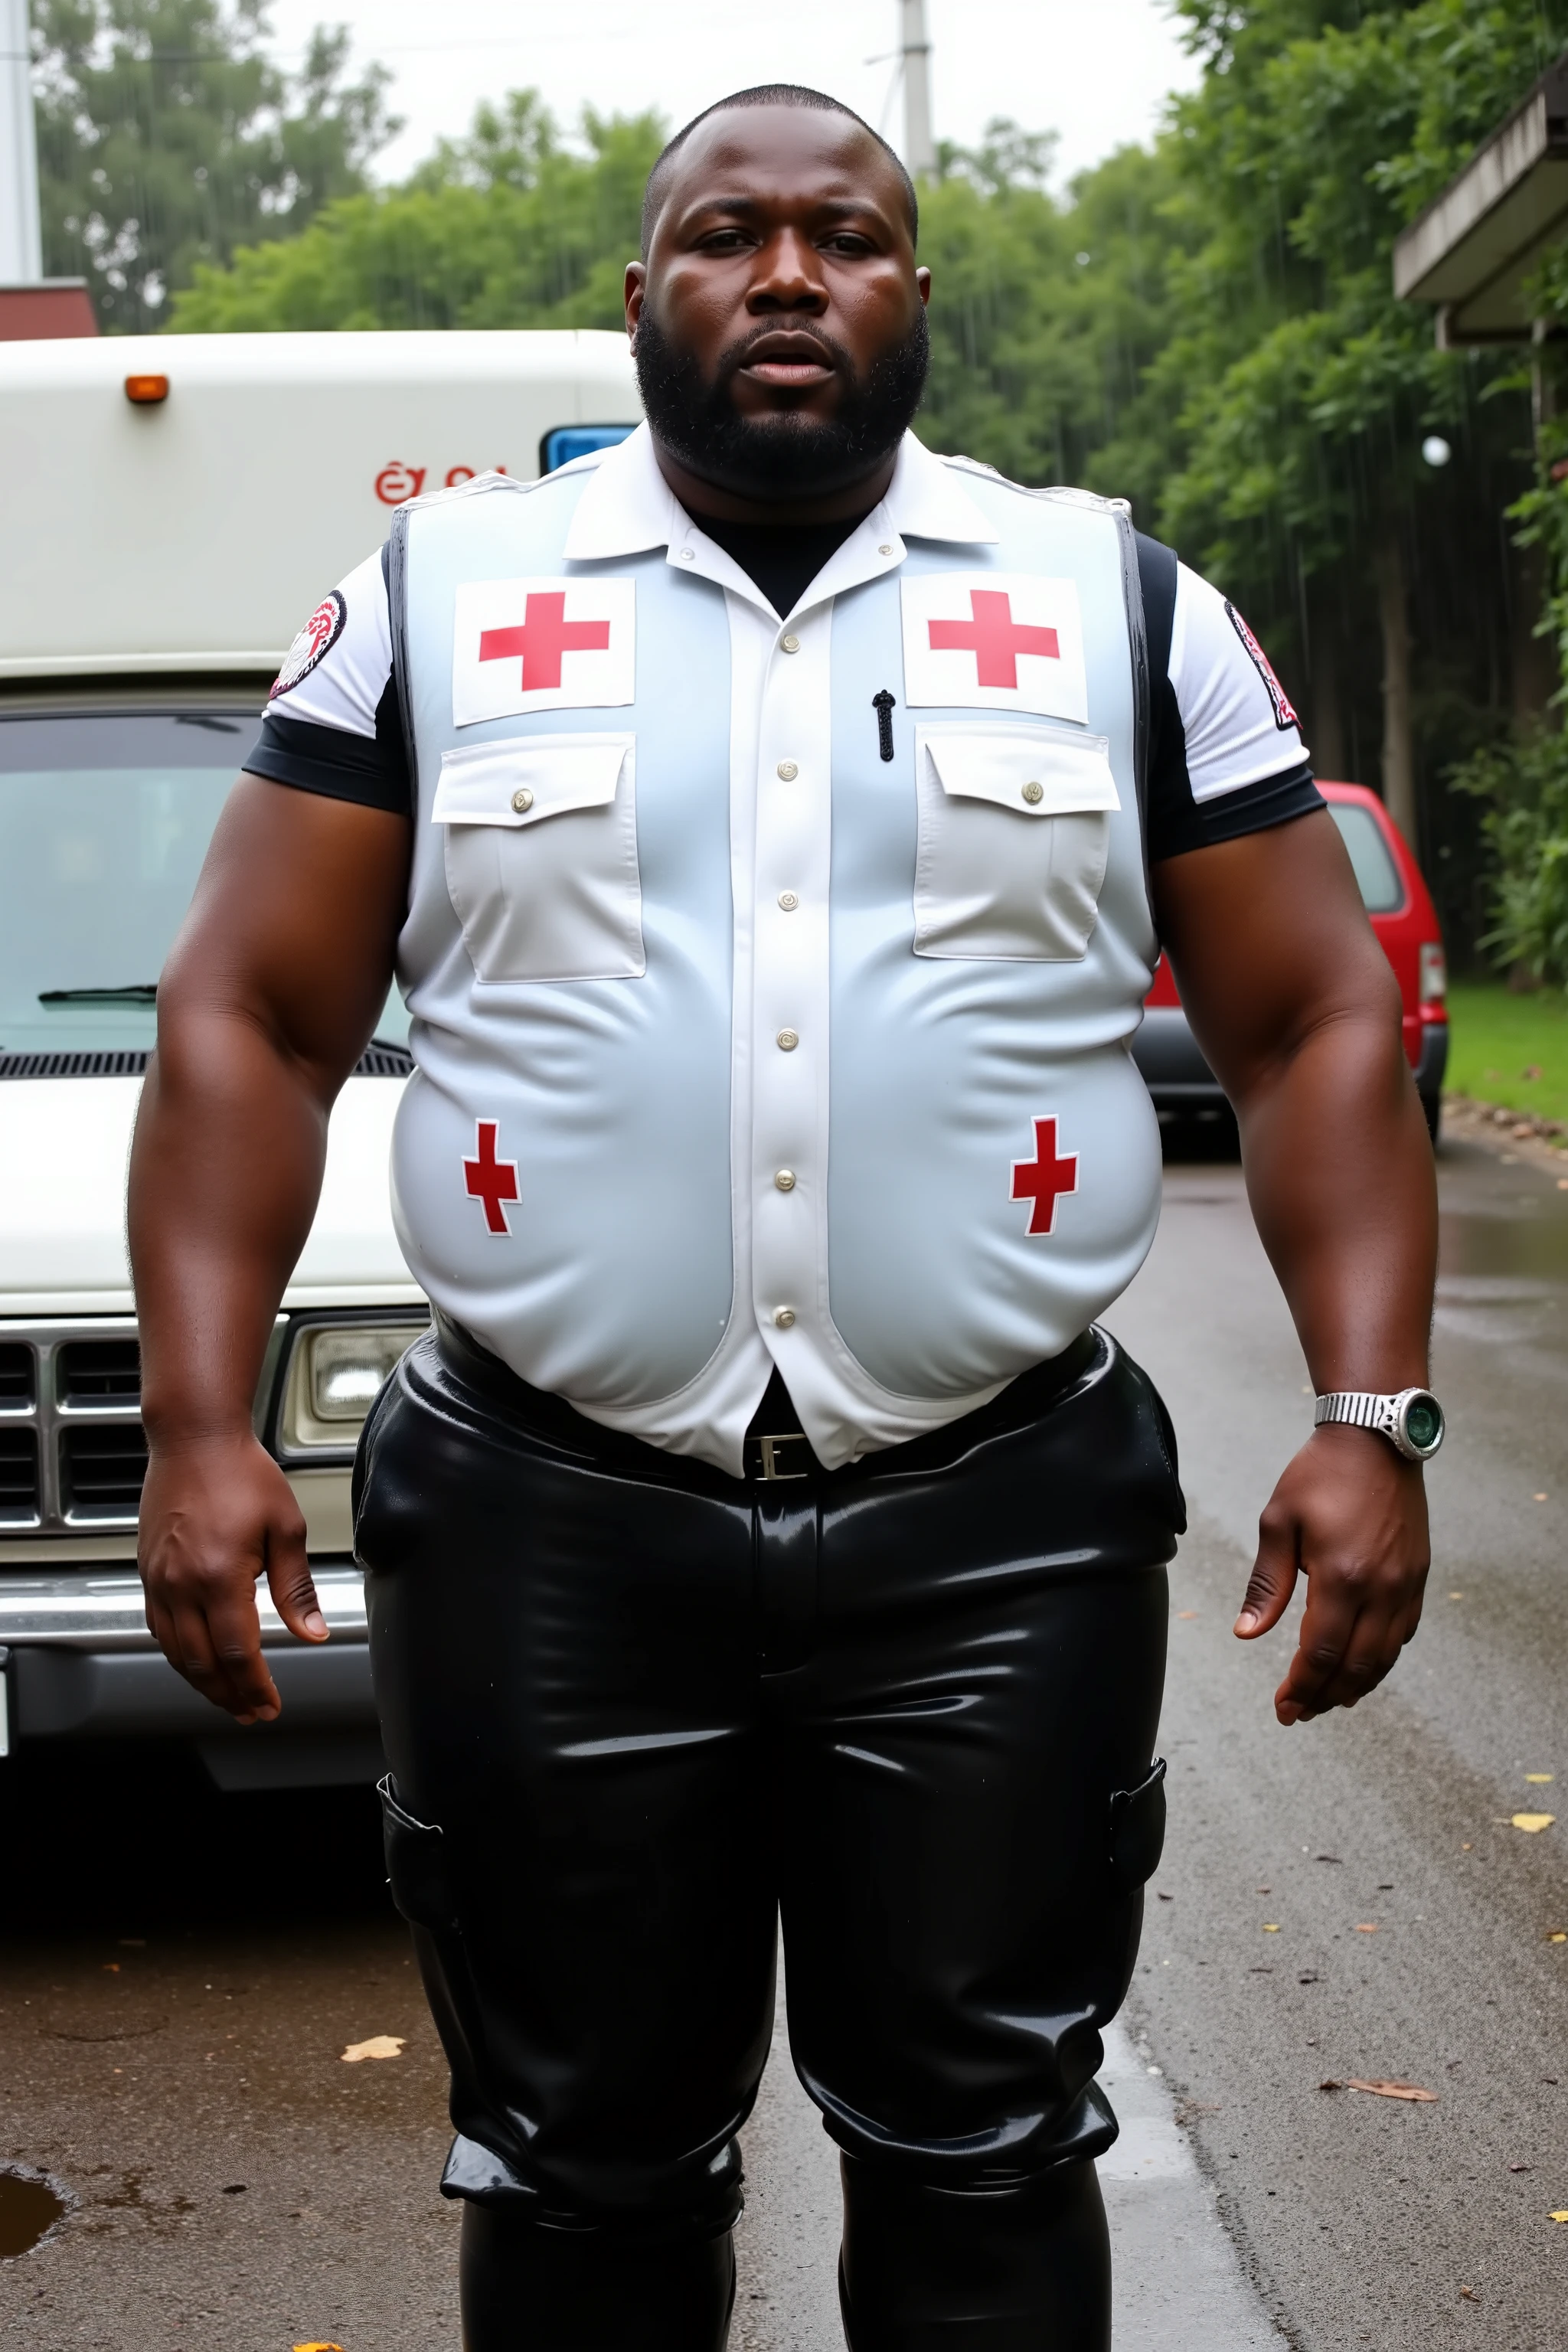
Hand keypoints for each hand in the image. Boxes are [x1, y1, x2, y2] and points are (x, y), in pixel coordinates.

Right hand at [138, 1432, 326, 1723]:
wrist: (194, 1439)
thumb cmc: (242, 1473)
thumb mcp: (286, 1527)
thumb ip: (296, 1586)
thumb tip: (312, 1631)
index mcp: (220, 1576)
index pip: (236, 1652)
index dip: (254, 1686)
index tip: (268, 1704)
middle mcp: (181, 1583)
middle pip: (201, 1662)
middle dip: (228, 1694)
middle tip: (250, 1711)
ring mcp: (159, 1578)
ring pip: (174, 1651)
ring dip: (201, 1680)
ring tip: (227, 1696)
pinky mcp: (148, 1570)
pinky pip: (158, 1626)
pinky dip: (177, 1652)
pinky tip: (195, 1659)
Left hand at [1234, 1425, 1429, 1724]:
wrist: (1376, 1439)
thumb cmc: (1320, 1475)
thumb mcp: (1278, 1522)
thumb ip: (1267, 1584)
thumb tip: (1246, 1633)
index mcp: (1342, 1577)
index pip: (1320, 1653)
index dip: (1300, 1687)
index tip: (1282, 1707)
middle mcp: (1382, 1588)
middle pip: (1356, 1667)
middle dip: (1325, 1697)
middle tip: (1298, 1712)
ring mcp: (1406, 1584)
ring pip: (1385, 1657)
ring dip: (1355, 1685)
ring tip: (1325, 1699)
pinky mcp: (1419, 1576)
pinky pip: (1404, 1634)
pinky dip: (1381, 1659)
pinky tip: (1360, 1666)